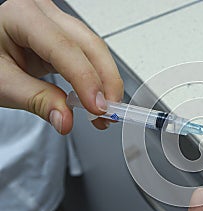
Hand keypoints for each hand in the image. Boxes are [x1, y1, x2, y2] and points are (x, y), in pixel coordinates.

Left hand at [0, 0, 122, 133]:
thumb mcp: (2, 82)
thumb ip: (36, 100)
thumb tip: (65, 119)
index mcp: (23, 16)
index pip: (64, 47)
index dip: (85, 79)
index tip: (96, 107)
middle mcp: (46, 14)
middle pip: (90, 45)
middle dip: (106, 81)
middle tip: (107, 111)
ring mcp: (58, 24)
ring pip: (95, 50)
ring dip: (105, 83)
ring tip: (102, 111)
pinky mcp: (65, 38)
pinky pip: (90, 56)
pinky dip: (97, 79)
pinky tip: (97, 98)